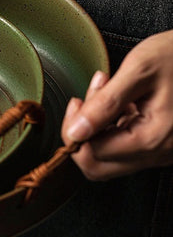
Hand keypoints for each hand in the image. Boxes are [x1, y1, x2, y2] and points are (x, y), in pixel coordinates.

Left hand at [61, 30, 172, 179]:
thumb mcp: (138, 71)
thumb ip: (104, 104)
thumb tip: (76, 131)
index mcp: (152, 139)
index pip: (92, 154)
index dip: (75, 130)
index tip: (78, 102)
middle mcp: (159, 152)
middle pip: (98, 165)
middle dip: (81, 133)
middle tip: (84, 102)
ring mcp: (161, 150)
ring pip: (109, 157)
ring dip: (96, 127)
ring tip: (104, 89)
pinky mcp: (161, 140)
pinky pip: (125, 144)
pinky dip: (111, 123)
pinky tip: (118, 95)